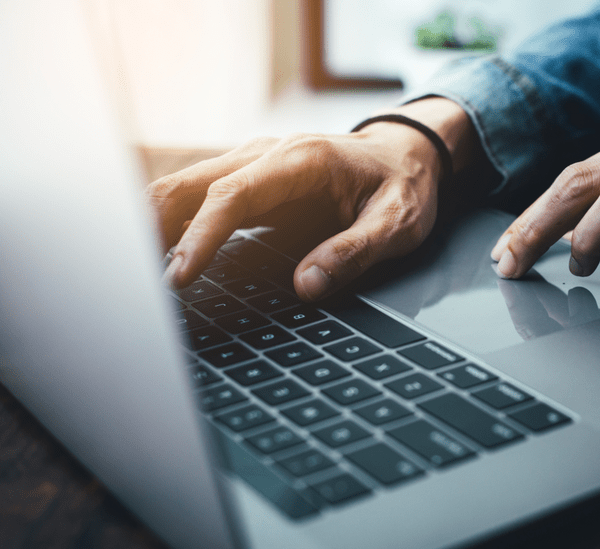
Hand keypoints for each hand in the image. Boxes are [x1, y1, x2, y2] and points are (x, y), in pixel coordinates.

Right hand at [149, 97, 476, 300]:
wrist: (407, 153)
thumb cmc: (404, 185)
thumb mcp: (398, 222)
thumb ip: (354, 251)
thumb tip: (306, 286)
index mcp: (301, 159)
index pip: (233, 194)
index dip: (201, 235)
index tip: (180, 275)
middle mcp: (268, 154)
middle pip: (191, 184)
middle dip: (155, 228)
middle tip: (137, 281)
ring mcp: (254, 164)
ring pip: (186, 188)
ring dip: (155, 226)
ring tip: (135, 275)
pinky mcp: (251, 181)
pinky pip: (200, 199)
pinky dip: (174, 225)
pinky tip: (159, 256)